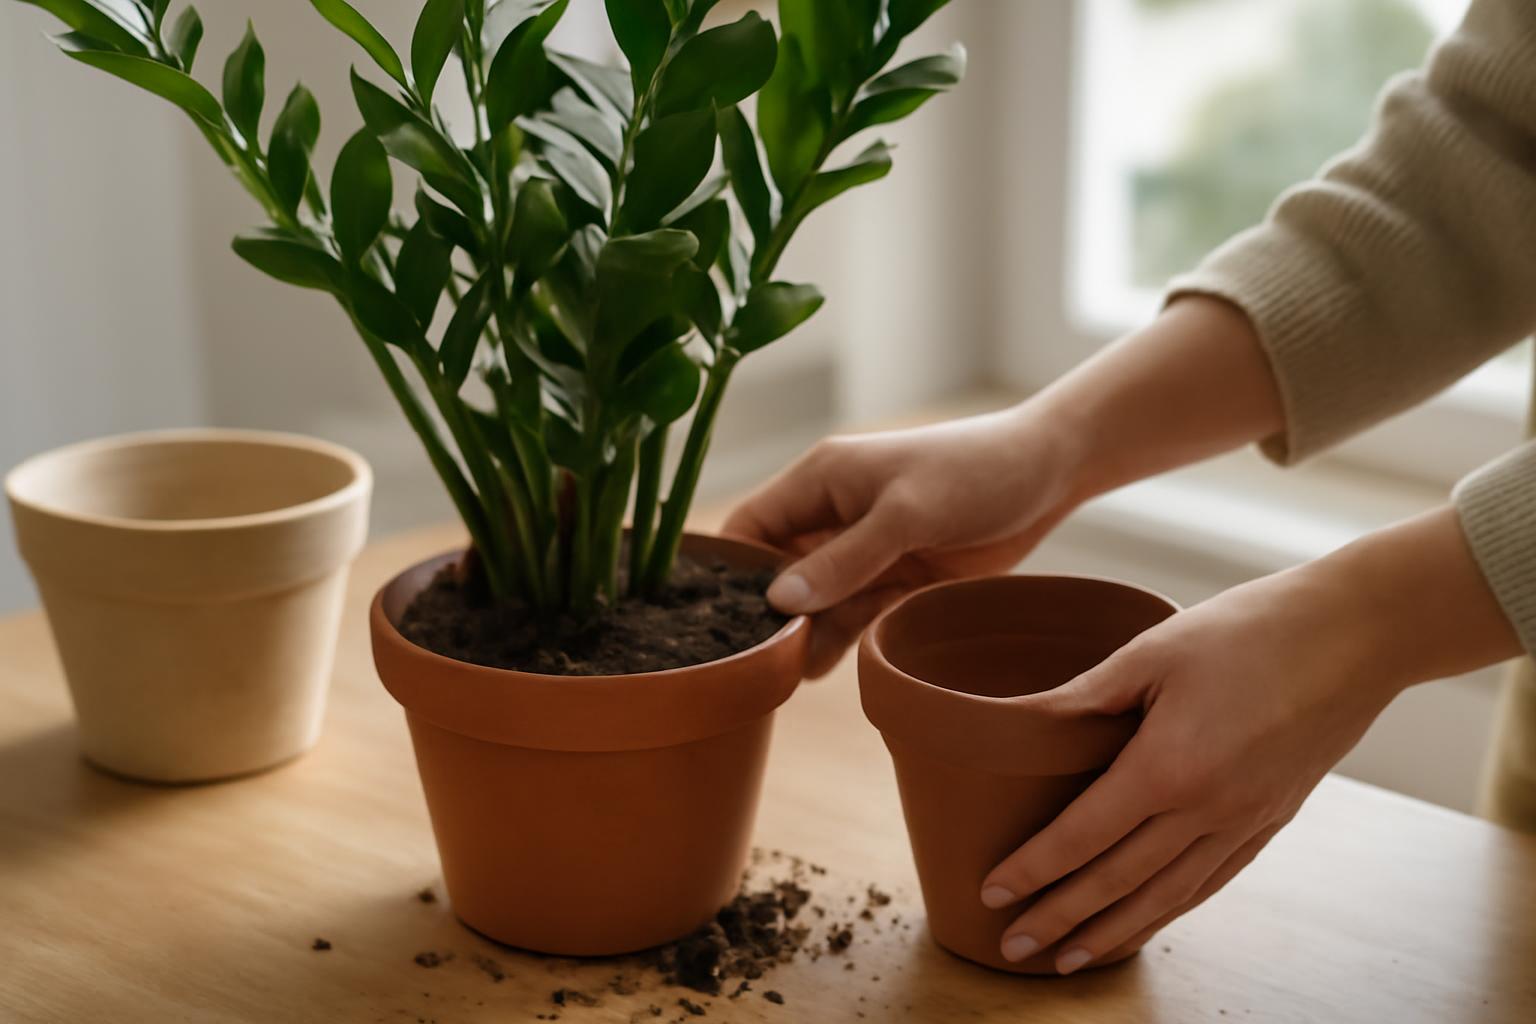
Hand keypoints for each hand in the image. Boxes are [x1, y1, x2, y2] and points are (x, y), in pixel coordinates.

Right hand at [725, 296, 1285, 678]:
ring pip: (817, 599)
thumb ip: (845, 559)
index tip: (723, 621)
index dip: (730, 571)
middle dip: (771, 613)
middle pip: (778, 571)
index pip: (749, 526)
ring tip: (792, 676)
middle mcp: (833, 514)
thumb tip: (781, 600)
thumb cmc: (976, 471)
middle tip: (763, 663)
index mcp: (820, 480)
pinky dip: (845, 637)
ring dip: (809, 632)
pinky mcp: (898, 575)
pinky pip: (857, 611)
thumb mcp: (907, 514)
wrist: (1052, 474)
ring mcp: (866, 547)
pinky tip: (827, 667)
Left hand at [979, 507, 1520, 972]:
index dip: (1034, 869)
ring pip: (1165, 897)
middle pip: (1118, 882)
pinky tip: (1142, 923)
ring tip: (1066, 959)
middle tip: (1011, 946)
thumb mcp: (1153, 650)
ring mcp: (1244, 823)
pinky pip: (1209, 883)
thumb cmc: (1248, 630)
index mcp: (1170, 767)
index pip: (1084, 836)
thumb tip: (1019, 721)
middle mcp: (1208, 810)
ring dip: (1111, 932)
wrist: (1356, 636)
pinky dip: (1167, 911)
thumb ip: (1085, 697)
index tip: (992, 892)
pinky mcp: (1270, 822)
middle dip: (1060, 919)